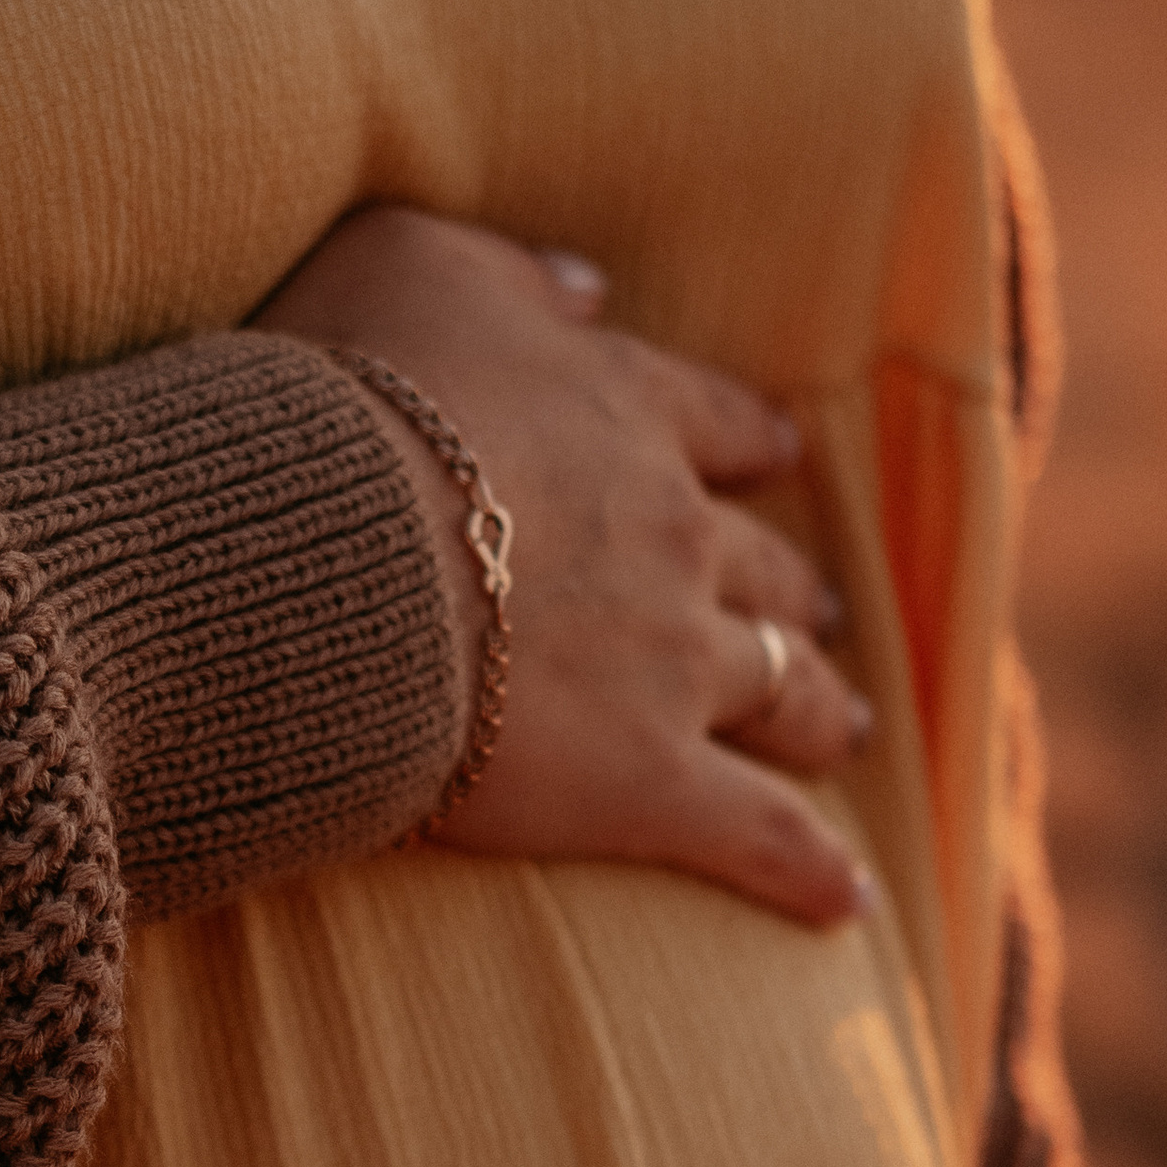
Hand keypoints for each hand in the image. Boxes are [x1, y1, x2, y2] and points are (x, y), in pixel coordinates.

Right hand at [252, 205, 872, 922]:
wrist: (315, 553)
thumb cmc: (335, 401)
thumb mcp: (409, 265)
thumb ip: (513, 273)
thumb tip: (591, 289)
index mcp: (623, 412)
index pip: (716, 423)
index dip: (747, 444)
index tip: (776, 456)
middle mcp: (673, 533)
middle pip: (762, 564)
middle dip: (794, 587)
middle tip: (817, 610)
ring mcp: (674, 660)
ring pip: (781, 685)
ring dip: (820, 708)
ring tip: (842, 729)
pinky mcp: (648, 782)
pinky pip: (757, 834)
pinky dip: (811, 870)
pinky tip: (850, 902)